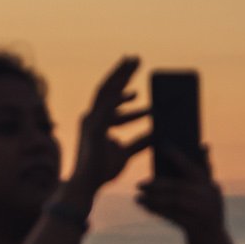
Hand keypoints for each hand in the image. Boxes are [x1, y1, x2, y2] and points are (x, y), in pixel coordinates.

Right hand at [61, 56, 150, 206]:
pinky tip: (133, 94)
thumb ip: (140, 142)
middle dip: (122, 72)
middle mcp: (92, 116)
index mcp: (98, 121)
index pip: (111, 98)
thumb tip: (157, 133)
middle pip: (108, 87)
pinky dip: (121, 101)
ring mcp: (91, 120)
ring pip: (107, 91)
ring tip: (134, 63)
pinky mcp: (94, 128)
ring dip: (121, 76)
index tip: (138, 83)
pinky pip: (108, 110)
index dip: (125, 89)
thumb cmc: (102, 171)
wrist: (87, 185)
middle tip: (136, 58)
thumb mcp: (127, 153)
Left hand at [135, 147, 237, 243]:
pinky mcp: (196, 227)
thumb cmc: (204, 216)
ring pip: (173, 202)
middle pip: (178, 187)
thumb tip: (195, 148)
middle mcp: (209, 197)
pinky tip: (146, 208)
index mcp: (210, 186)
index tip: (163, 146)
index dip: (178, 156)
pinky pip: (172, 216)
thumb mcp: (204, 196)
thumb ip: (199, 176)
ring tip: (138, 198)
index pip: (193, 167)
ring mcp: (204, 212)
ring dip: (153, 199)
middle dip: (157, 184)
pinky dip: (158, 211)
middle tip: (139, 184)